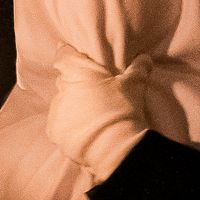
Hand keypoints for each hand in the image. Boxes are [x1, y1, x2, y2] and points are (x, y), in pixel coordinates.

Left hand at [43, 50, 149, 179]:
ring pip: (61, 103)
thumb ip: (138, 68)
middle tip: (93, 91)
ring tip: (91, 115)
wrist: (113, 145)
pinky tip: (83, 130)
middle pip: (65, 80)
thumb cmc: (122, 108)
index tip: (71, 54)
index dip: (67, 54)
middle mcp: (62, 89)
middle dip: (76, 84)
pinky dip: (68, 125)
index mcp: (77, 72)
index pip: (64, 55)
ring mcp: (56, 110)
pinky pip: (58, 124)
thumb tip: (145, 58)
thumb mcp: (134, 85)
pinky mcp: (54, 131)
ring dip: (72, 106)